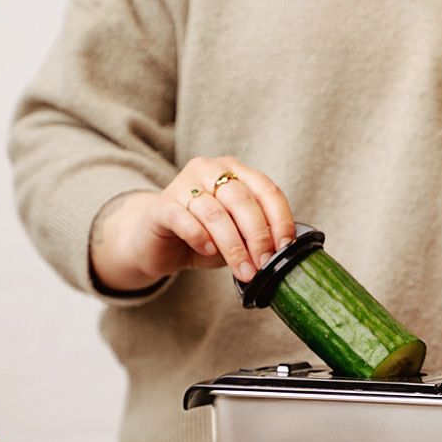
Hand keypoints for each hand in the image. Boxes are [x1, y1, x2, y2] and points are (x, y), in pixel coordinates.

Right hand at [89, 156, 294, 290]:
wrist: (156, 245)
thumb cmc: (202, 239)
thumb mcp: (236, 237)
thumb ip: (255, 237)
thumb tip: (279, 253)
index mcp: (235, 171)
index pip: (266, 190)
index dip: (280, 220)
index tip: (285, 247)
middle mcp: (210, 170)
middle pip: (241, 201)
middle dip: (257, 237)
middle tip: (263, 264)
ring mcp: (183, 184)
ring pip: (215, 214)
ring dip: (234, 247)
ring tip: (243, 271)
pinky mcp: (161, 205)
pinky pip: (185, 219)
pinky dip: (200, 237)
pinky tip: (208, 251)